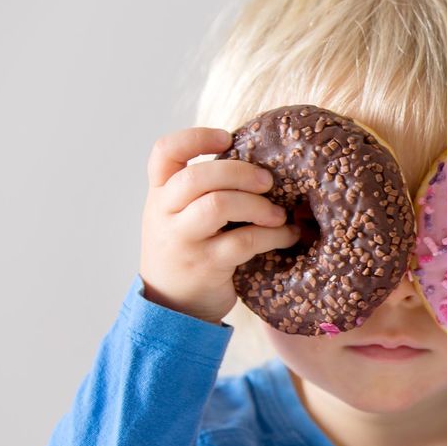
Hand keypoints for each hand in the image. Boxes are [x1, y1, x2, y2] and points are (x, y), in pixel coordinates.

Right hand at [139, 127, 299, 324]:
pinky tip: (287, 235)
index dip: (195, 138)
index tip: (227, 138)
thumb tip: (259, 160)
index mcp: (159, 194)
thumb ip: (202, 189)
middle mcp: (164, 214)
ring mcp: (182, 241)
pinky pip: (243, 241)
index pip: (164, 152)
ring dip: (258, 205)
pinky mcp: (205, 266)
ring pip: (217, 205)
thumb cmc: (188, 250)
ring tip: (279, 214)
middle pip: (197, 177)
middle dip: (240, 172)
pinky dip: (273, 235)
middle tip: (268, 181)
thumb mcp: (180, 216)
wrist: (171, 307)